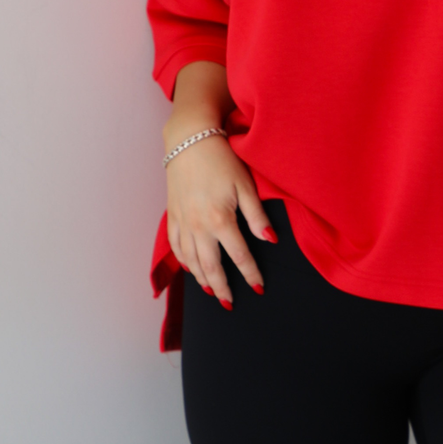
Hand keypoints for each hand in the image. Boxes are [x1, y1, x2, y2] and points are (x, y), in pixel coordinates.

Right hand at [164, 132, 274, 303]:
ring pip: (191, 261)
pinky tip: (191, 270)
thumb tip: (270, 240)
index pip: (240, 257)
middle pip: (211, 267)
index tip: (259, 288)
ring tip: (212, 292)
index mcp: (220, 220)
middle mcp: (198, 226)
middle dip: (222, 288)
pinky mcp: (172, 216)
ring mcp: (183, 222)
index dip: (251, 275)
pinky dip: (184, 262)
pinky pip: (176, 247)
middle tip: (230, 303)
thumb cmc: (221, 160)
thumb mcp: (245, 185)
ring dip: (202, 280)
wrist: (189, 140)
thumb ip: (257, 216)